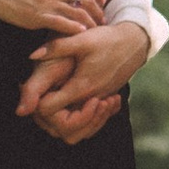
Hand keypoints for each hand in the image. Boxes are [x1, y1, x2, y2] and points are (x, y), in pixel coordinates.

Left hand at [17, 19, 149, 145]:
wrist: (136, 42)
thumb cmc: (108, 39)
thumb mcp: (81, 39)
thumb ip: (56, 47)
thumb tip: (32, 55)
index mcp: (81, 87)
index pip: (51, 110)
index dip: (40, 104)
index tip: (41, 90)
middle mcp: (91, 99)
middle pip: (67, 128)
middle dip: (53, 119)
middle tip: (47, 98)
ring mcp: (101, 101)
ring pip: (83, 129)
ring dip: (70, 121)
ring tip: (61, 101)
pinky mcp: (107, 98)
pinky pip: (95, 120)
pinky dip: (86, 118)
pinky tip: (77, 99)